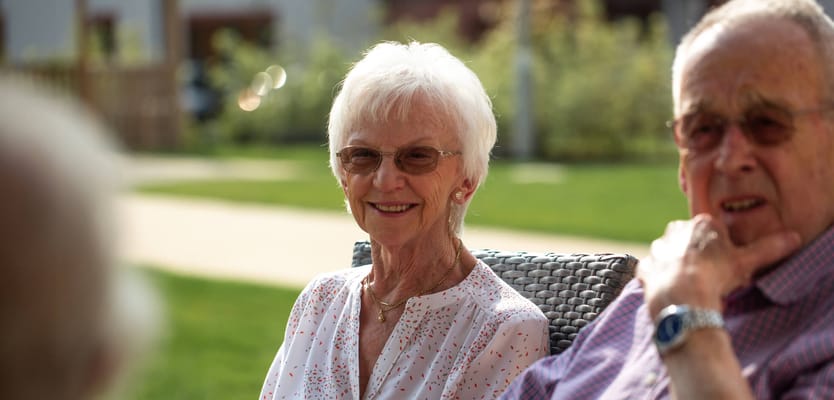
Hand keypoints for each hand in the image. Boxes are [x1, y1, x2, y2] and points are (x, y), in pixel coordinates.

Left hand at [638, 214, 799, 318]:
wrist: (683, 299)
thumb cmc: (716, 277)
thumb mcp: (747, 262)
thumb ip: (769, 248)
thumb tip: (793, 237)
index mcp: (701, 223)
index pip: (714, 232)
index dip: (722, 251)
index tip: (726, 266)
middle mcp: (674, 230)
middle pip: (691, 242)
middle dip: (699, 257)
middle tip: (711, 278)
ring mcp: (657, 249)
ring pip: (671, 256)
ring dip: (679, 267)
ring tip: (693, 287)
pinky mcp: (644, 267)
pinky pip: (654, 272)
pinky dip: (662, 280)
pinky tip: (673, 292)